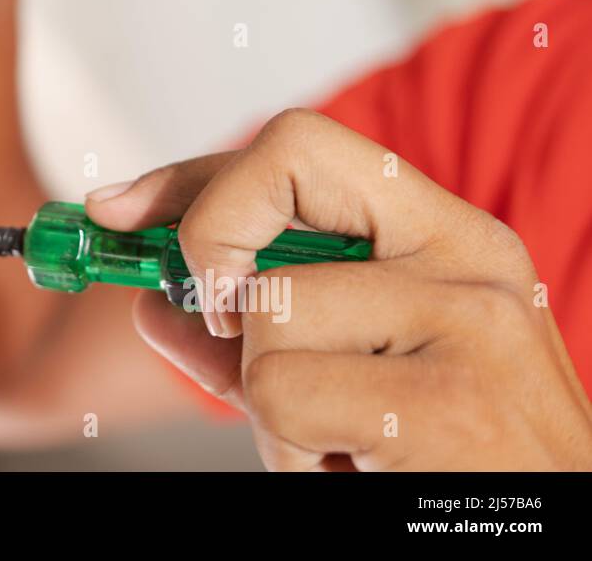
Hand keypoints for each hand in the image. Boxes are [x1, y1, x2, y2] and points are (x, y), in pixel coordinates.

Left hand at [86, 108, 591, 469]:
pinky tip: (354, 470)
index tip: (119, 211)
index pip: (299, 147)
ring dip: (268, 403)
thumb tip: (153, 302)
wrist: (548, 535)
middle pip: (281, 164)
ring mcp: (465, 322)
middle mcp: (466, 256)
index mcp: (447, 236)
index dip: (192, 174)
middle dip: (211, 238)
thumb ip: (252, 338)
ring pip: (264, 315)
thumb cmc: (450, 459)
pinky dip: (286, 452)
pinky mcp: (444, 403)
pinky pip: (279, 397)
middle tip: (223, 321)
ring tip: (338, 442)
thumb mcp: (354, 378)